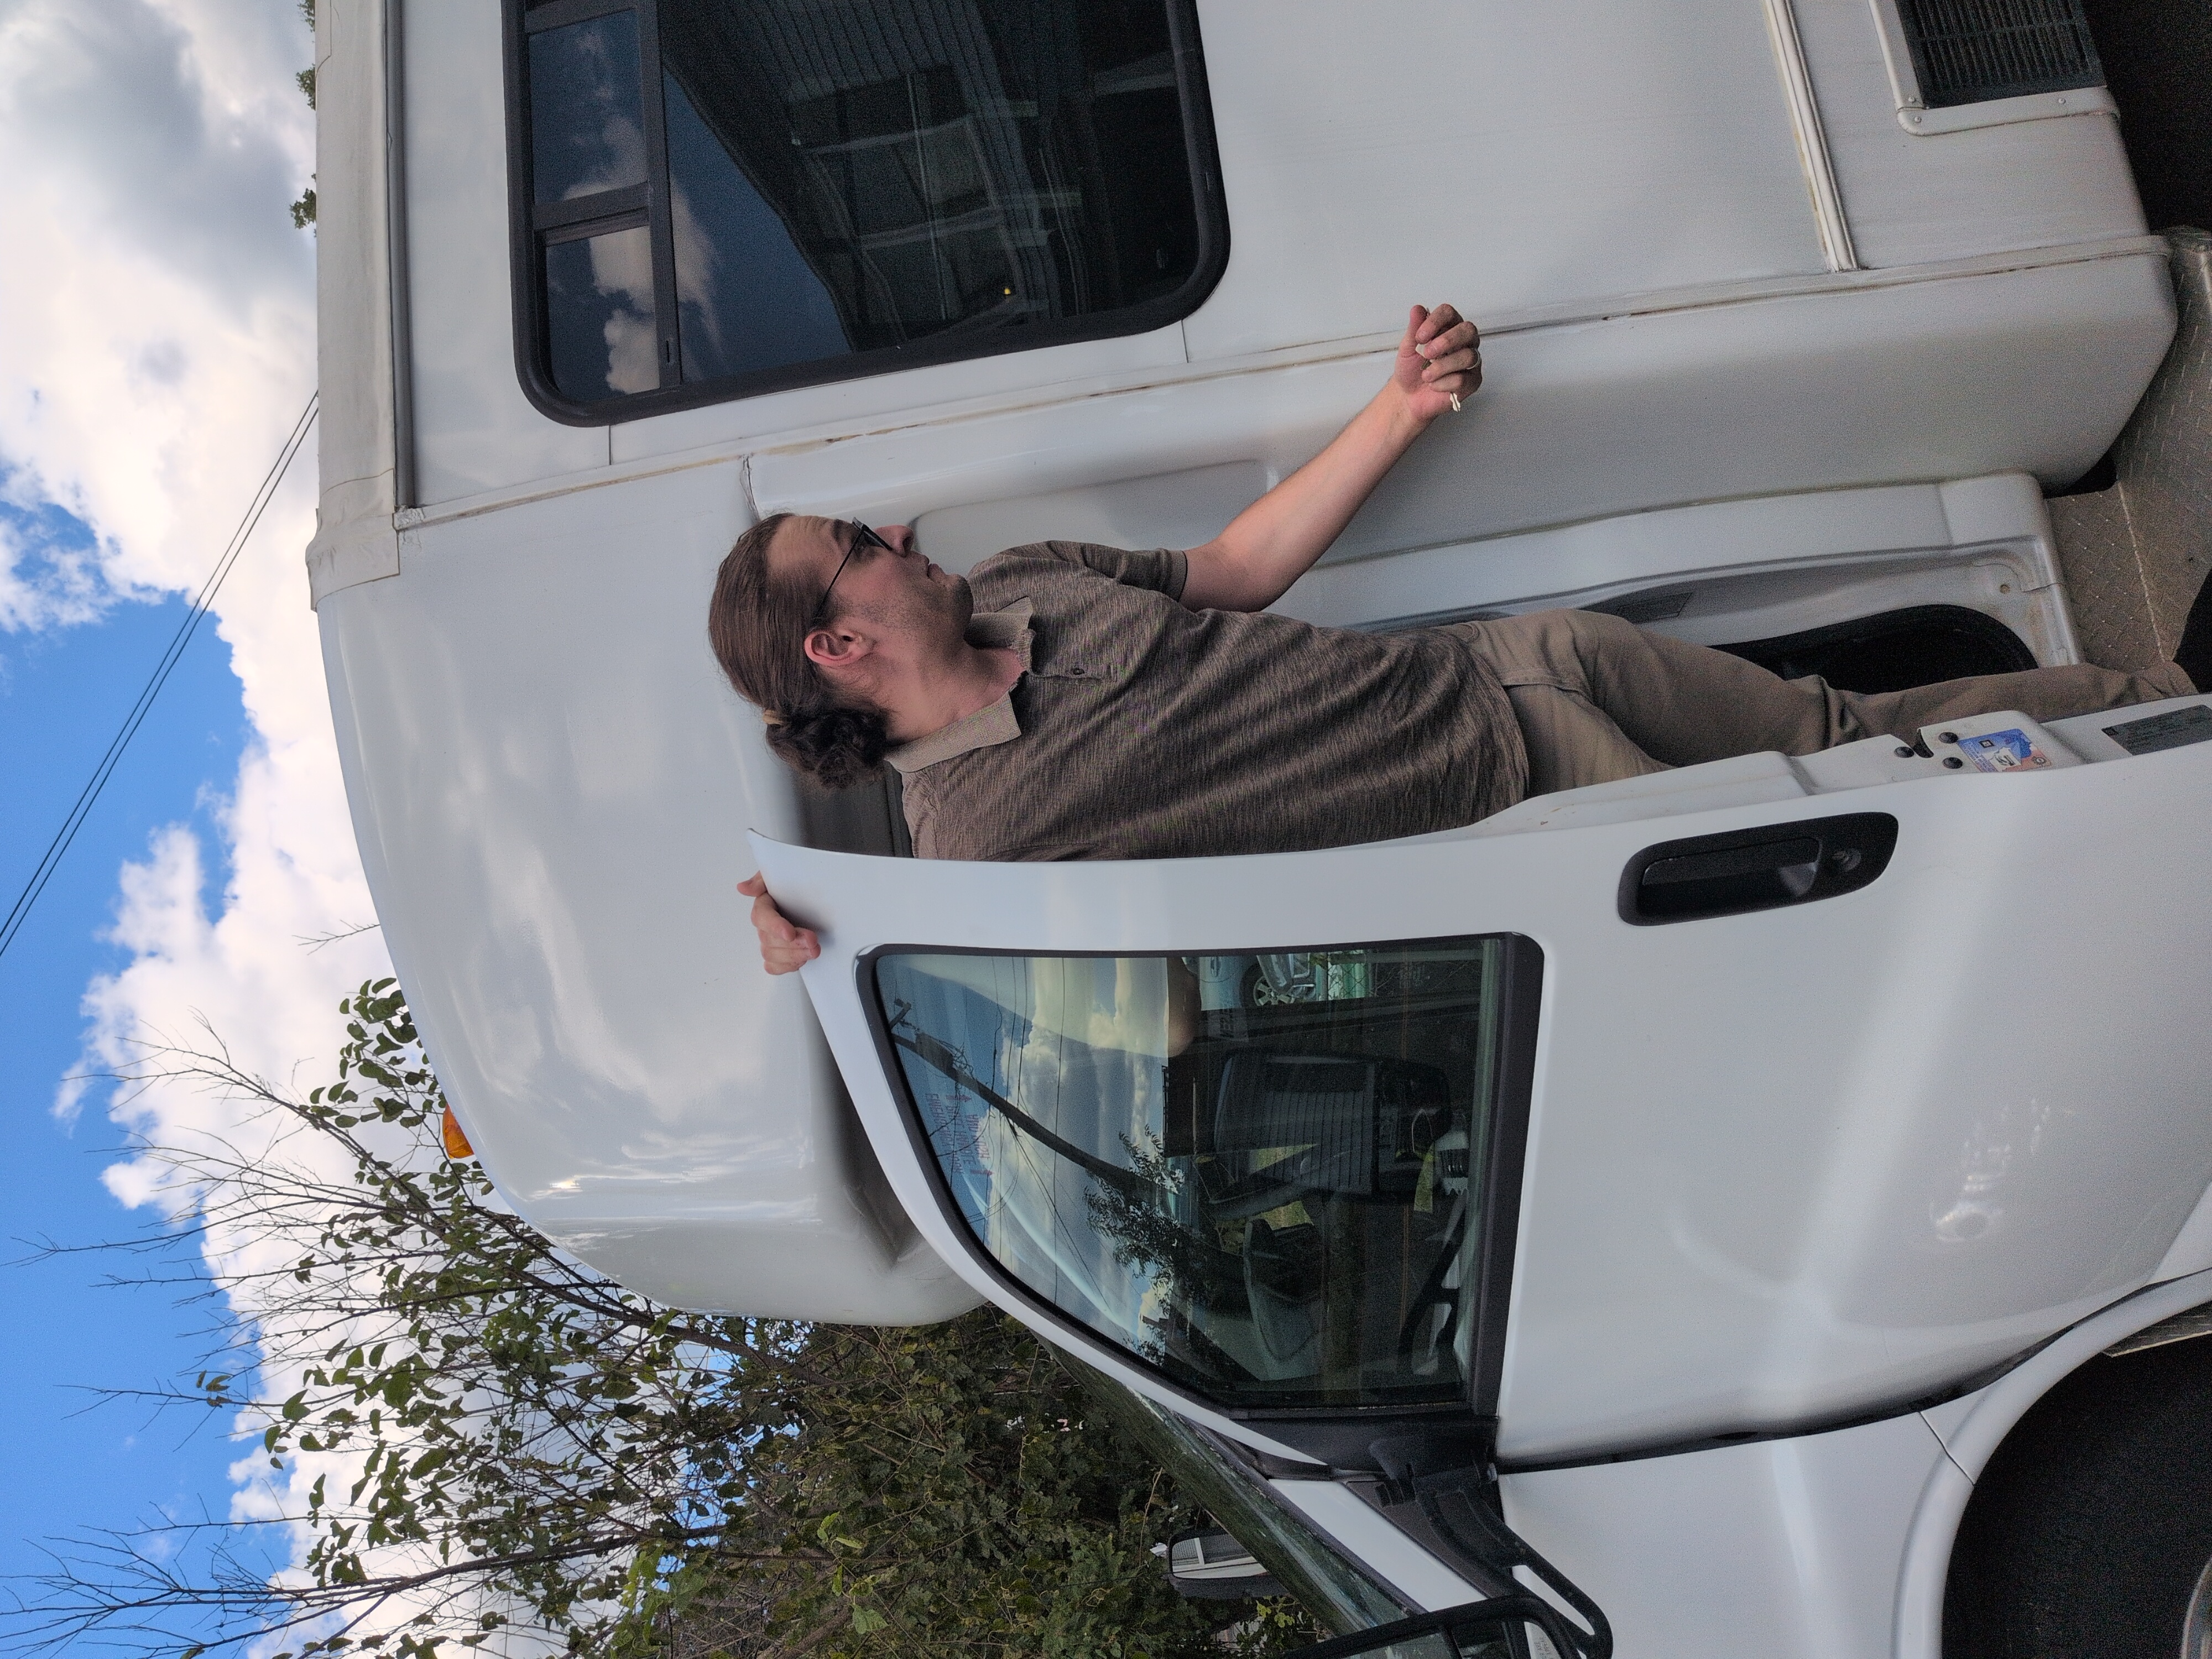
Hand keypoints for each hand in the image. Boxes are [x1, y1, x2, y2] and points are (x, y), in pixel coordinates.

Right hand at [738, 873, 818, 974]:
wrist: (810, 899)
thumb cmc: (794, 887)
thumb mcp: (780, 876)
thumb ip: (762, 881)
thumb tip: (744, 888)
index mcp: (764, 905)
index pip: (762, 916)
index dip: (775, 926)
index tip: (789, 933)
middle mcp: (764, 925)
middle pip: (768, 940)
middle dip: (792, 943)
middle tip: (812, 941)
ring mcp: (770, 941)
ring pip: (771, 955)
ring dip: (794, 955)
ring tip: (813, 950)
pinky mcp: (777, 955)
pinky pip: (774, 967)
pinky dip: (788, 966)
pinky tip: (802, 959)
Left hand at [1391, 303, 1481, 422]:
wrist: (1408, 396)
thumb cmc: (1411, 369)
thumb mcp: (1408, 348)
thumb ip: (1414, 329)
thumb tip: (1417, 309)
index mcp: (1448, 328)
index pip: (1449, 313)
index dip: (1435, 322)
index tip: (1420, 337)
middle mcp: (1463, 341)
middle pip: (1468, 330)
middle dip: (1447, 341)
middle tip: (1427, 353)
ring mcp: (1470, 361)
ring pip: (1468, 356)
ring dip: (1442, 366)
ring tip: (1426, 375)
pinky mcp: (1472, 381)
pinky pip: (1464, 379)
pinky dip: (1443, 383)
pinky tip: (1434, 385)